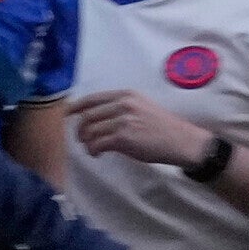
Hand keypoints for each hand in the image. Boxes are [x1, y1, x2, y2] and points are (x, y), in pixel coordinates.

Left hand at [66, 90, 196, 166]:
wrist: (181, 140)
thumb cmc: (162, 127)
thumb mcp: (142, 107)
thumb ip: (120, 108)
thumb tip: (96, 117)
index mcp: (126, 95)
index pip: (92, 99)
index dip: (75, 107)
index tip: (67, 115)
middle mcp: (123, 104)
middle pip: (87, 116)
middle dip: (80, 130)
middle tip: (83, 139)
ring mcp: (123, 121)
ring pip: (89, 131)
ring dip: (86, 142)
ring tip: (92, 148)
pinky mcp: (123, 138)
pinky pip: (96, 144)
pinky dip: (92, 151)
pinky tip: (97, 154)